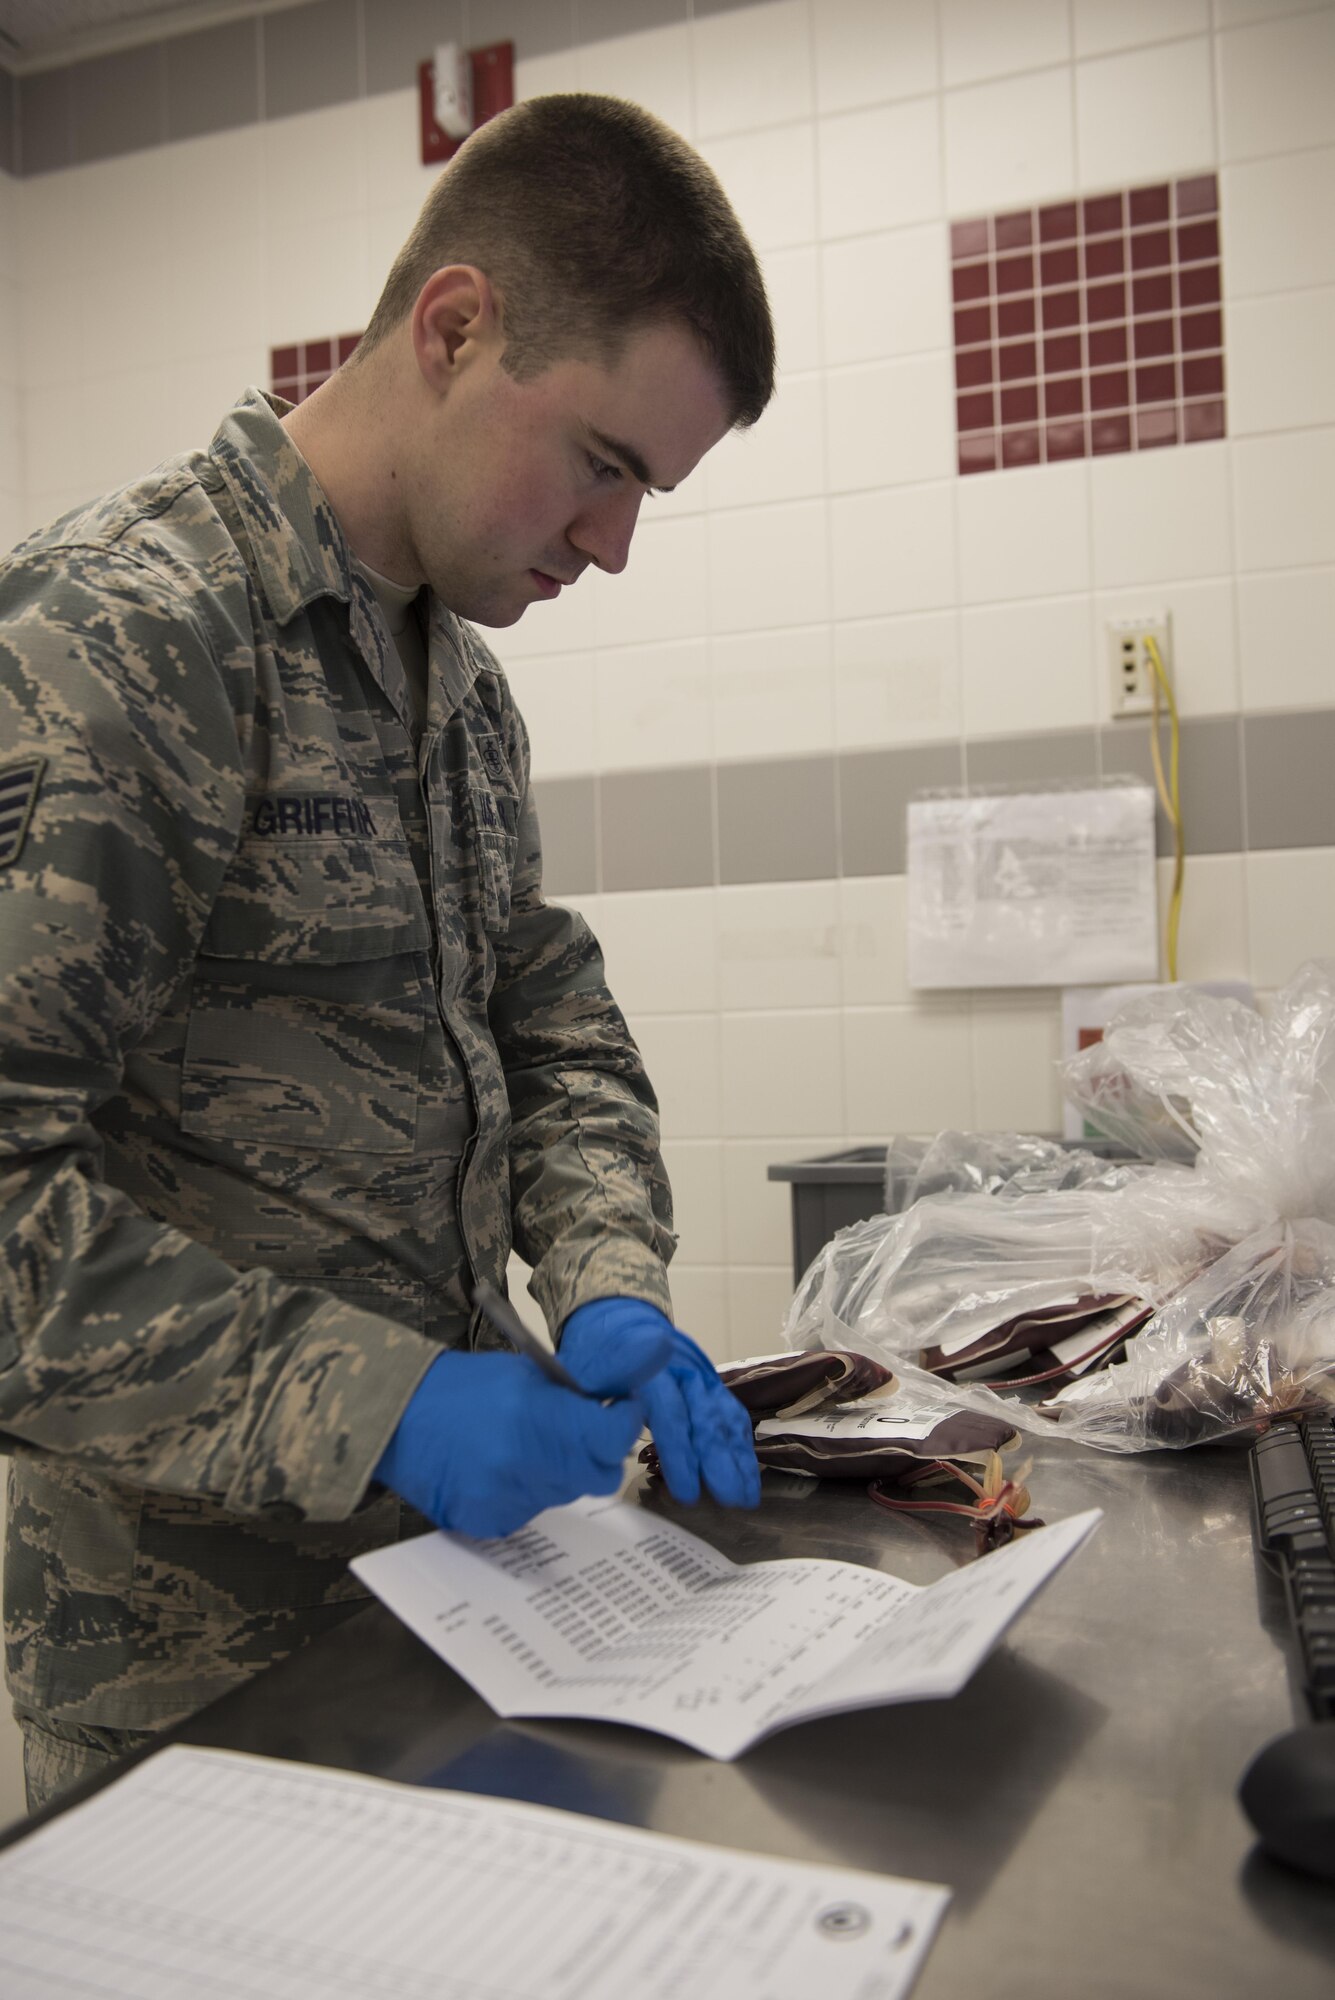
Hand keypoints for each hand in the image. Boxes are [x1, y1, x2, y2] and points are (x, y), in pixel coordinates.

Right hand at [374, 1315, 673, 1538]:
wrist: (397, 1420)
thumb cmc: (468, 1389)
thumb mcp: (532, 1371)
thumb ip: (590, 1380)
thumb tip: (654, 1352)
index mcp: (537, 1415)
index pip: (613, 1438)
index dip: (625, 1423)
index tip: (620, 1410)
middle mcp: (524, 1463)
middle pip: (600, 1475)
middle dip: (597, 1452)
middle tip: (576, 1430)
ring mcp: (505, 1500)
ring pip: (568, 1493)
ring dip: (563, 1471)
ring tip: (528, 1446)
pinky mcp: (489, 1524)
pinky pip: (535, 1512)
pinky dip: (530, 1492)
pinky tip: (503, 1470)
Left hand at [560, 1298, 759, 1508]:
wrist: (621, 1321)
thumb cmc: (597, 1356)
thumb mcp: (586, 1372)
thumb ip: (600, 1397)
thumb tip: (614, 1431)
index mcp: (649, 1368)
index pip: (669, 1412)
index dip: (679, 1453)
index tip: (686, 1491)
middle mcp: (683, 1370)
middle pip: (704, 1417)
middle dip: (718, 1462)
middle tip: (726, 1499)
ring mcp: (701, 1377)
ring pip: (723, 1418)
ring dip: (737, 1459)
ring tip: (745, 1498)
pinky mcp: (711, 1386)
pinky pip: (731, 1415)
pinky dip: (741, 1446)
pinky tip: (748, 1474)